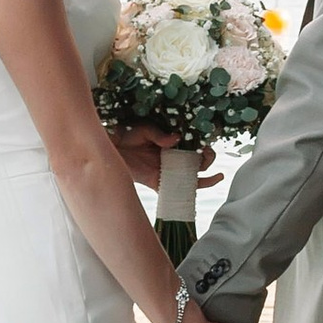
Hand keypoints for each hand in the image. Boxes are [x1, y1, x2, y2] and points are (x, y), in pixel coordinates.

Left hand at [108, 127, 222, 193]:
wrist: (111, 146)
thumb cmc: (127, 134)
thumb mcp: (145, 130)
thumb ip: (160, 135)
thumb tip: (176, 139)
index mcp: (171, 145)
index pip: (194, 147)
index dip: (204, 147)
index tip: (207, 143)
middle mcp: (172, 160)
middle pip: (198, 163)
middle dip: (207, 158)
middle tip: (207, 153)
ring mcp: (167, 173)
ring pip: (193, 177)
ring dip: (206, 174)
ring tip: (211, 168)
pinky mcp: (159, 184)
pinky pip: (178, 191)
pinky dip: (192, 191)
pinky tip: (208, 184)